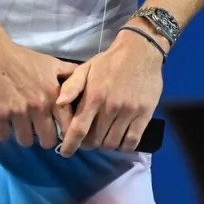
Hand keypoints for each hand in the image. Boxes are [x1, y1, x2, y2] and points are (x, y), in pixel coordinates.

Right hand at [0, 21, 78, 148]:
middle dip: (43, 137)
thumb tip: (86, 82)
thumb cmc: (21, 58)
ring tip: (19, 124)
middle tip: (37, 129)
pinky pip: (3, 136)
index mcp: (54, 95)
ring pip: (25, 141)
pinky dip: (3, 131)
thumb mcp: (50, 63)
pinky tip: (3, 121)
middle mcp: (38, 105)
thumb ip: (69, 74)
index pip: (68, 127)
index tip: (59, 130)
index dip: (65, 133)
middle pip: (47, 141)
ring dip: (22, 135)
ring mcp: (17, 111)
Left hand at [55, 29, 164, 156]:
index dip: (70, 145)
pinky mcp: (145, 114)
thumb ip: (72, 86)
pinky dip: (124, 146)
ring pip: (113, 143)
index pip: (79, 129)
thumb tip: (58, 103)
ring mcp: (129, 111)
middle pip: (95, 140)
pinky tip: (120, 140)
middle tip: (89, 139)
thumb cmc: (110, 62)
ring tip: (105, 137)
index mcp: (94, 96)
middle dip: (88, 144)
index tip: (66, 153)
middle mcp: (111, 107)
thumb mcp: (86, 68)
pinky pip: (132, 141)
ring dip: (106, 145)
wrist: (141, 51)